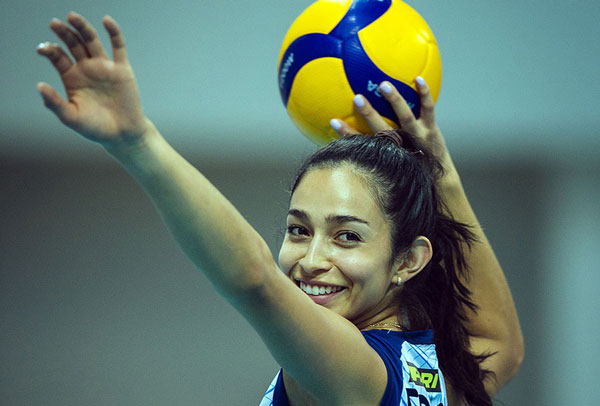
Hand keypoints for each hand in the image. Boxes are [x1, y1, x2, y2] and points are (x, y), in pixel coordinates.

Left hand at [37, 12, 149, 146]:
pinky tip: (106, 21)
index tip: (42, 49)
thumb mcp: (71, 118)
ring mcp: (105, 67)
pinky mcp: (122, 69)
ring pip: (92, 41)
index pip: (58, 57)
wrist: (123, 135)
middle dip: (63, 33)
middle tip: (54, 24)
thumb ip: (55, 103)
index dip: (49, 50)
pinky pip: (118, 47)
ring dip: (82, 28)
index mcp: (72, 78)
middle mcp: (87, 69)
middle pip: (73, 44)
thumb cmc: (95, 128)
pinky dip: (114, 32)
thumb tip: (39, 86)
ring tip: (72, 17)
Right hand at [330, 78, 453, 173]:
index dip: (346, 133)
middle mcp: (401, 144)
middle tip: (356, 98)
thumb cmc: (410, 166)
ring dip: (394, 101)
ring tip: (384, 85)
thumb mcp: (392, 160)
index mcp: (387, 151)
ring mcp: (418, 136)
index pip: (363, 141)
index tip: (333, 121)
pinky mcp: (431, 128)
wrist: (439, 177)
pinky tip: (418, 78)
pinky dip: (424, 93)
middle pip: (382, 129)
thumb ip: (374, 147)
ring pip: (405, 117)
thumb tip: (349, 128)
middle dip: (369, 114)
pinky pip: (428, 108)